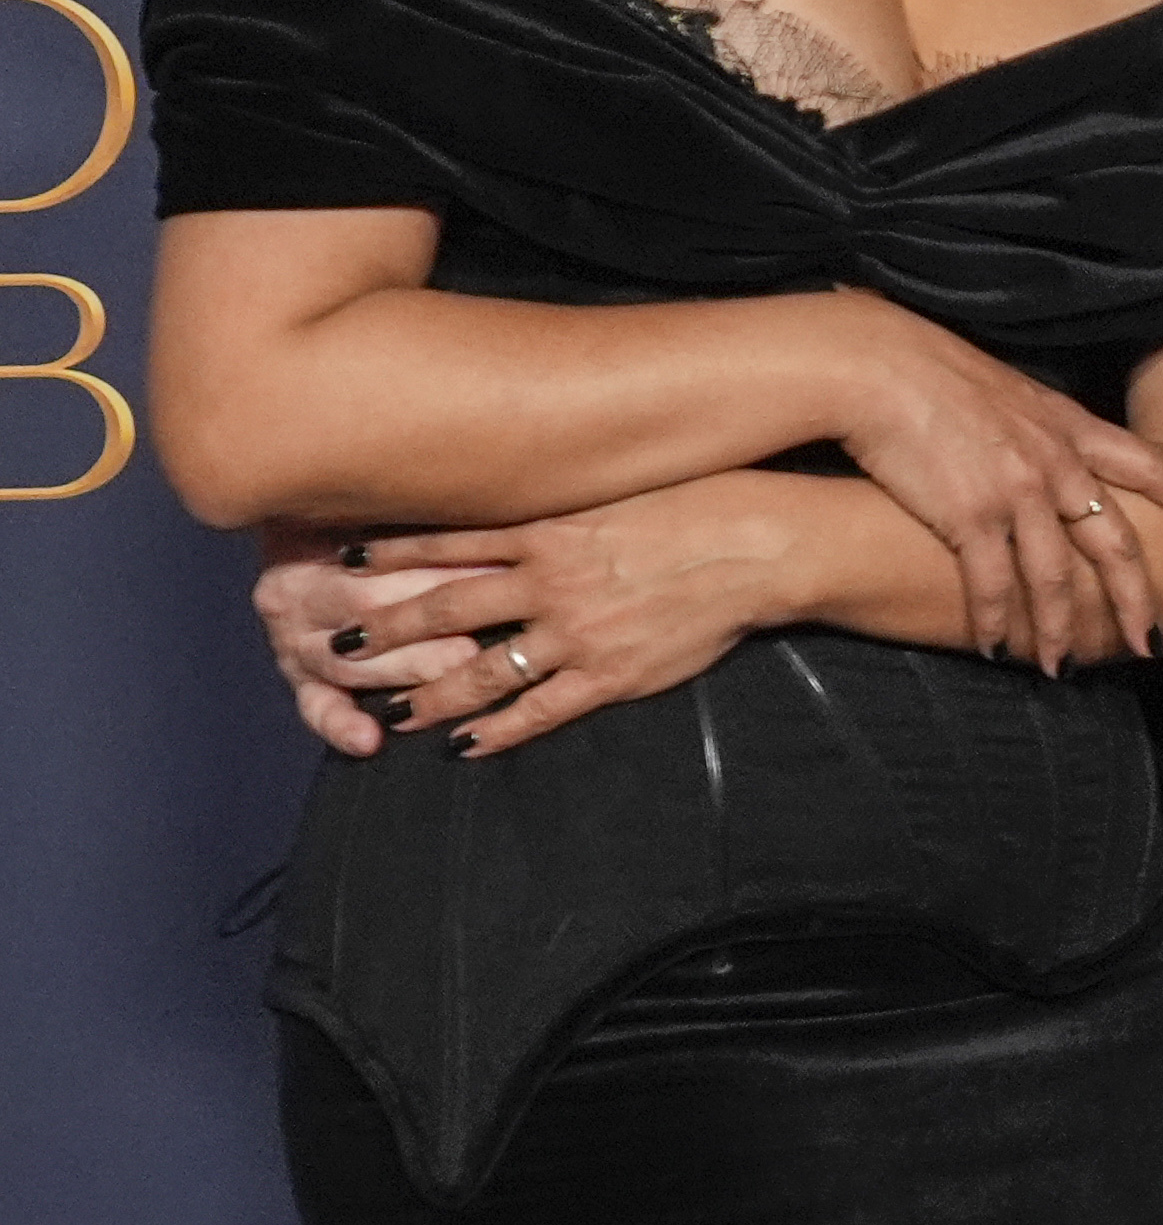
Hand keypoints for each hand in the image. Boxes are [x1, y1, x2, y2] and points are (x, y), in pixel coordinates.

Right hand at [255, 520, 506, 756]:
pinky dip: (341, 725)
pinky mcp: (300, 679)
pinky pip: (316, 707)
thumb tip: (483, 511)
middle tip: (491, 627)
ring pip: (350, 662)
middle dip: (434, 619)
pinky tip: (370, 740)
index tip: (498, 569)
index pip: (382, 558)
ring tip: (459, 671)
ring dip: (408, 667)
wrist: (292, 523)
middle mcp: (291, 596)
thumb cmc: (360, 518)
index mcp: (306, 546)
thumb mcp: (375, 507)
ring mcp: (292, 642)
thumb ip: (413, 516)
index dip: (442, 564)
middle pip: (366, 608)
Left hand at [336, 476, 816, 754]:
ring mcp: (577, 632)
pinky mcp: (611, 673)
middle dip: (387, 629)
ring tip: (389, 712)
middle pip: (446, 609)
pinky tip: (468, 744)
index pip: (449, 542)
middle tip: (336, 647)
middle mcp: (550, 581)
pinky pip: (542, 709)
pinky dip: (501, 730)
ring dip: (431, 693)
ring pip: (483, 669)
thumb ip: (570, 494)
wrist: (763, 544)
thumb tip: (532, 487)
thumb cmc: (704, 499)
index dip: (390, 552)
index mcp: (550, 529)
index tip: (341, 559)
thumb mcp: (624, 480)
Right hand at [822, 286, 1162, 670]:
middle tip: (1152, 644)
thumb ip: (1040, 428)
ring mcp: (1017, 490)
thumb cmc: (931, 376)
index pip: (1150, 464)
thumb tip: (1049, 449)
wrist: (877, 366)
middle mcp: (1056, 462)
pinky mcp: (969, 514)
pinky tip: (996, 647)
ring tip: (1061, 668)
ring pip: (1056, 578)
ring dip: (1060, 630)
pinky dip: (996, 622)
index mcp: (1069, 426)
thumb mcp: (1009, 392)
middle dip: (1138, 600)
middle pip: (1115, 543)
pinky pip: (993, 585)